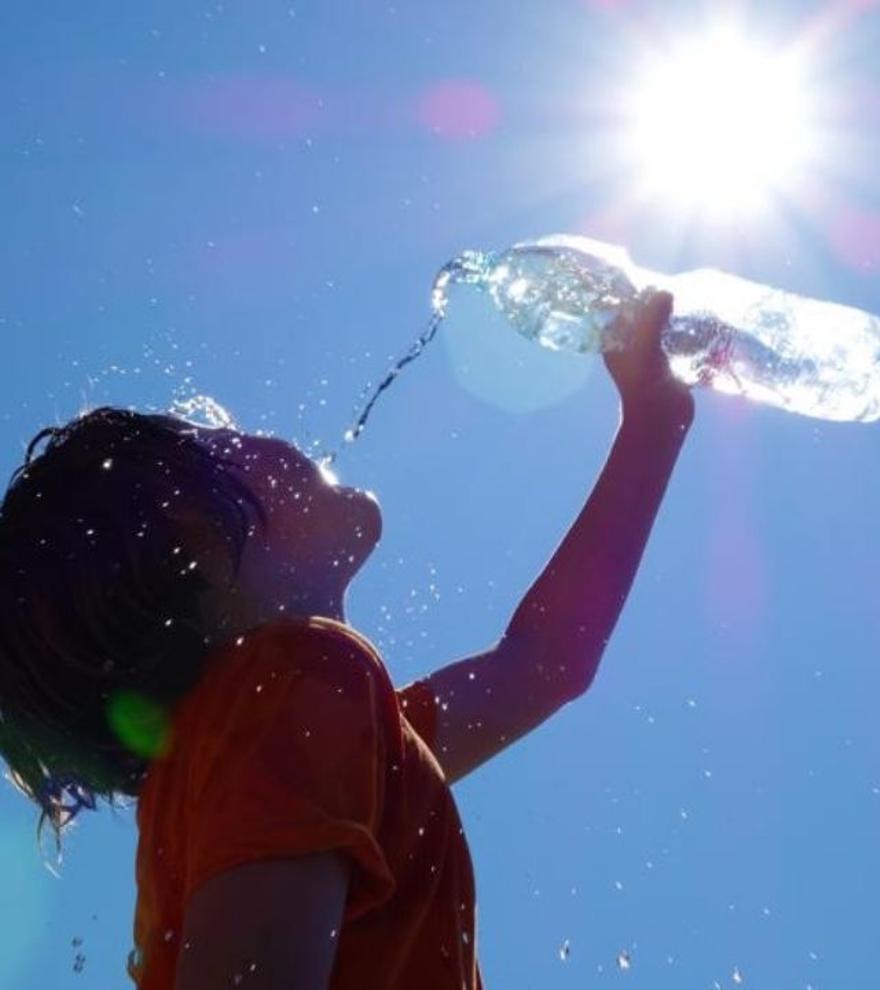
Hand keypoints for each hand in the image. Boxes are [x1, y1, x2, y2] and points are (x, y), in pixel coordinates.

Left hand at [603, 289, 693, 424]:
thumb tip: (664, 291)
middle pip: (645, 317)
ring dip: (676, 320)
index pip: (623, 309)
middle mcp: (629, 347)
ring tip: (692, 303)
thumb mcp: (645, 345)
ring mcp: (650, 357)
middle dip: (660, 306)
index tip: (655, 282)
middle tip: (679, 290)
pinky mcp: (669, 365)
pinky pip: (678, 343)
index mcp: (615, 342)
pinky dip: (688, 335)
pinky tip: (702, 324)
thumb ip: (652, 317)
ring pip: (663, 329)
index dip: (637, 295)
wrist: (661, 419)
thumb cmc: (645, 382)